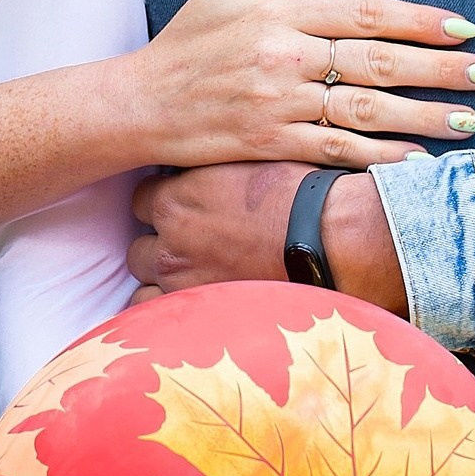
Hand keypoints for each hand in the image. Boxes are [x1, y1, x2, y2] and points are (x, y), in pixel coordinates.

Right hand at [121, 0, 474, 169]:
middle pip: (379, 61)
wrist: (140, 104)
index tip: (465, 27)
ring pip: (366, 110)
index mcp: (282, 15)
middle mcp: (286, 57)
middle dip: (441, 68)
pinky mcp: (272, 145)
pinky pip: (335, 153)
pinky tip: (418, 164)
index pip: (366, 12)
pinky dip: (379, 159)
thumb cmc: (185, 43)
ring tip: (472, 123)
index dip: (420, 20)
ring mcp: (281, 104)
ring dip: (424, 118)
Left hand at [127, 164, 410, 313]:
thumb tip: (205, 164)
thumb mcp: (249, 159)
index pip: (143, 200)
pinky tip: (196, 305)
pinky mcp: (199, 312)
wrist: (333, 238)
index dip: (166, 205)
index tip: (188, 211)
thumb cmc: (301, 194)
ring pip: (146, 281)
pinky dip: (170, 311)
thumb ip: (213, 169)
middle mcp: (170, 239)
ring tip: (201, 277)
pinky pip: (157, 316)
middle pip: (141, 245)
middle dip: (164, 246)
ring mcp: (181, 280)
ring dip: (165, 279)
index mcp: (177, 197)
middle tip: (198, 247)